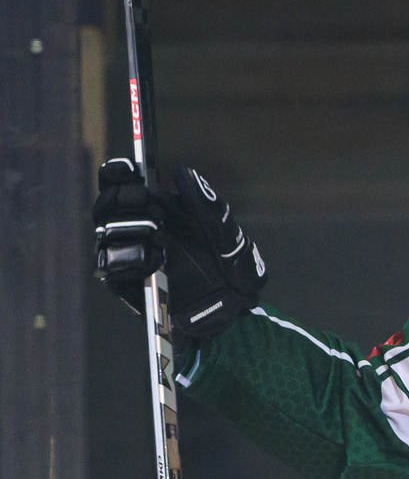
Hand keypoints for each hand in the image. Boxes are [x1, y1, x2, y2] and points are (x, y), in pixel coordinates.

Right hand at [92, 160, 265, 339]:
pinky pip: (110, 266)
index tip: (127, 168)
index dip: (117, 174)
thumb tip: (184, 172)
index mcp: (160, 213)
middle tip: (147, 202)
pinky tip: (154, 259)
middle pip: (105, 207)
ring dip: (129, 228)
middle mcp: (139, 232)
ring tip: (159, 234)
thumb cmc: (232, 270)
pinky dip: (130, 258)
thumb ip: (208, 204)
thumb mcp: (228, 234)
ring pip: (104, 235)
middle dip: (122, 199)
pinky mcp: (127, 283)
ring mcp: (130, 257)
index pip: (123, 185)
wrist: (235, 311)